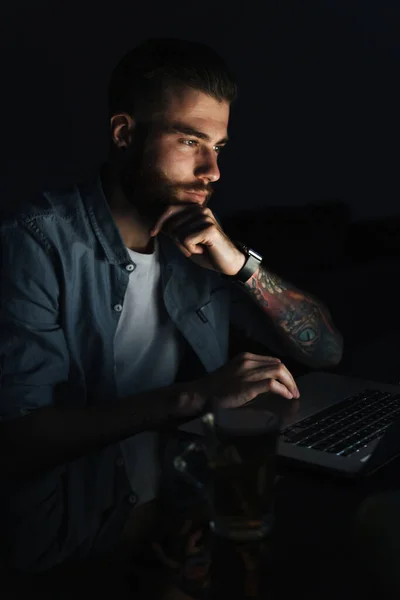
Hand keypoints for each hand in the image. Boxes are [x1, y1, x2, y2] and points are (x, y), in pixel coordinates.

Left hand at [149, 204, 245, 275]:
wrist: (228, 262)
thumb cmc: (207, 251)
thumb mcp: (187, 239)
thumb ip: (175, 230)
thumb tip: (158, 225)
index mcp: (195, 209)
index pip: (170, 209)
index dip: (159, 221)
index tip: (152, 233)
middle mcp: (201, 209)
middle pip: (172, 225)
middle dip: (177, 241)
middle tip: (193, 246)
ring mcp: (205, 218)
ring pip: (178, 234)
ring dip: (185, 247)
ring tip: (200, 248)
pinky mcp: (209, 229)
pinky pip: (186, 240)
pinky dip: (191, 250)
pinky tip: (203, 250)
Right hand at [176, 353, 299, 416]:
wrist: (202, 394)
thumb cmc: (217, 387)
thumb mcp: (235, 373)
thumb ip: (251, 374)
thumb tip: (270, 383)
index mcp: (246, 357)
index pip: (273, 361)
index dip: (285, 372)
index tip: (289, 383)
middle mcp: (249, 361)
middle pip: (279, 365)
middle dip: (291, 378)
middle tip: (295, 391)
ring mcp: (249, 372)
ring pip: (279, 371)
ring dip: (290, 384)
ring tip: (294, 394)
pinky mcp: (249, 385)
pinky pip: (272, 384)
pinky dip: (283, 390)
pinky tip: (286, 396)